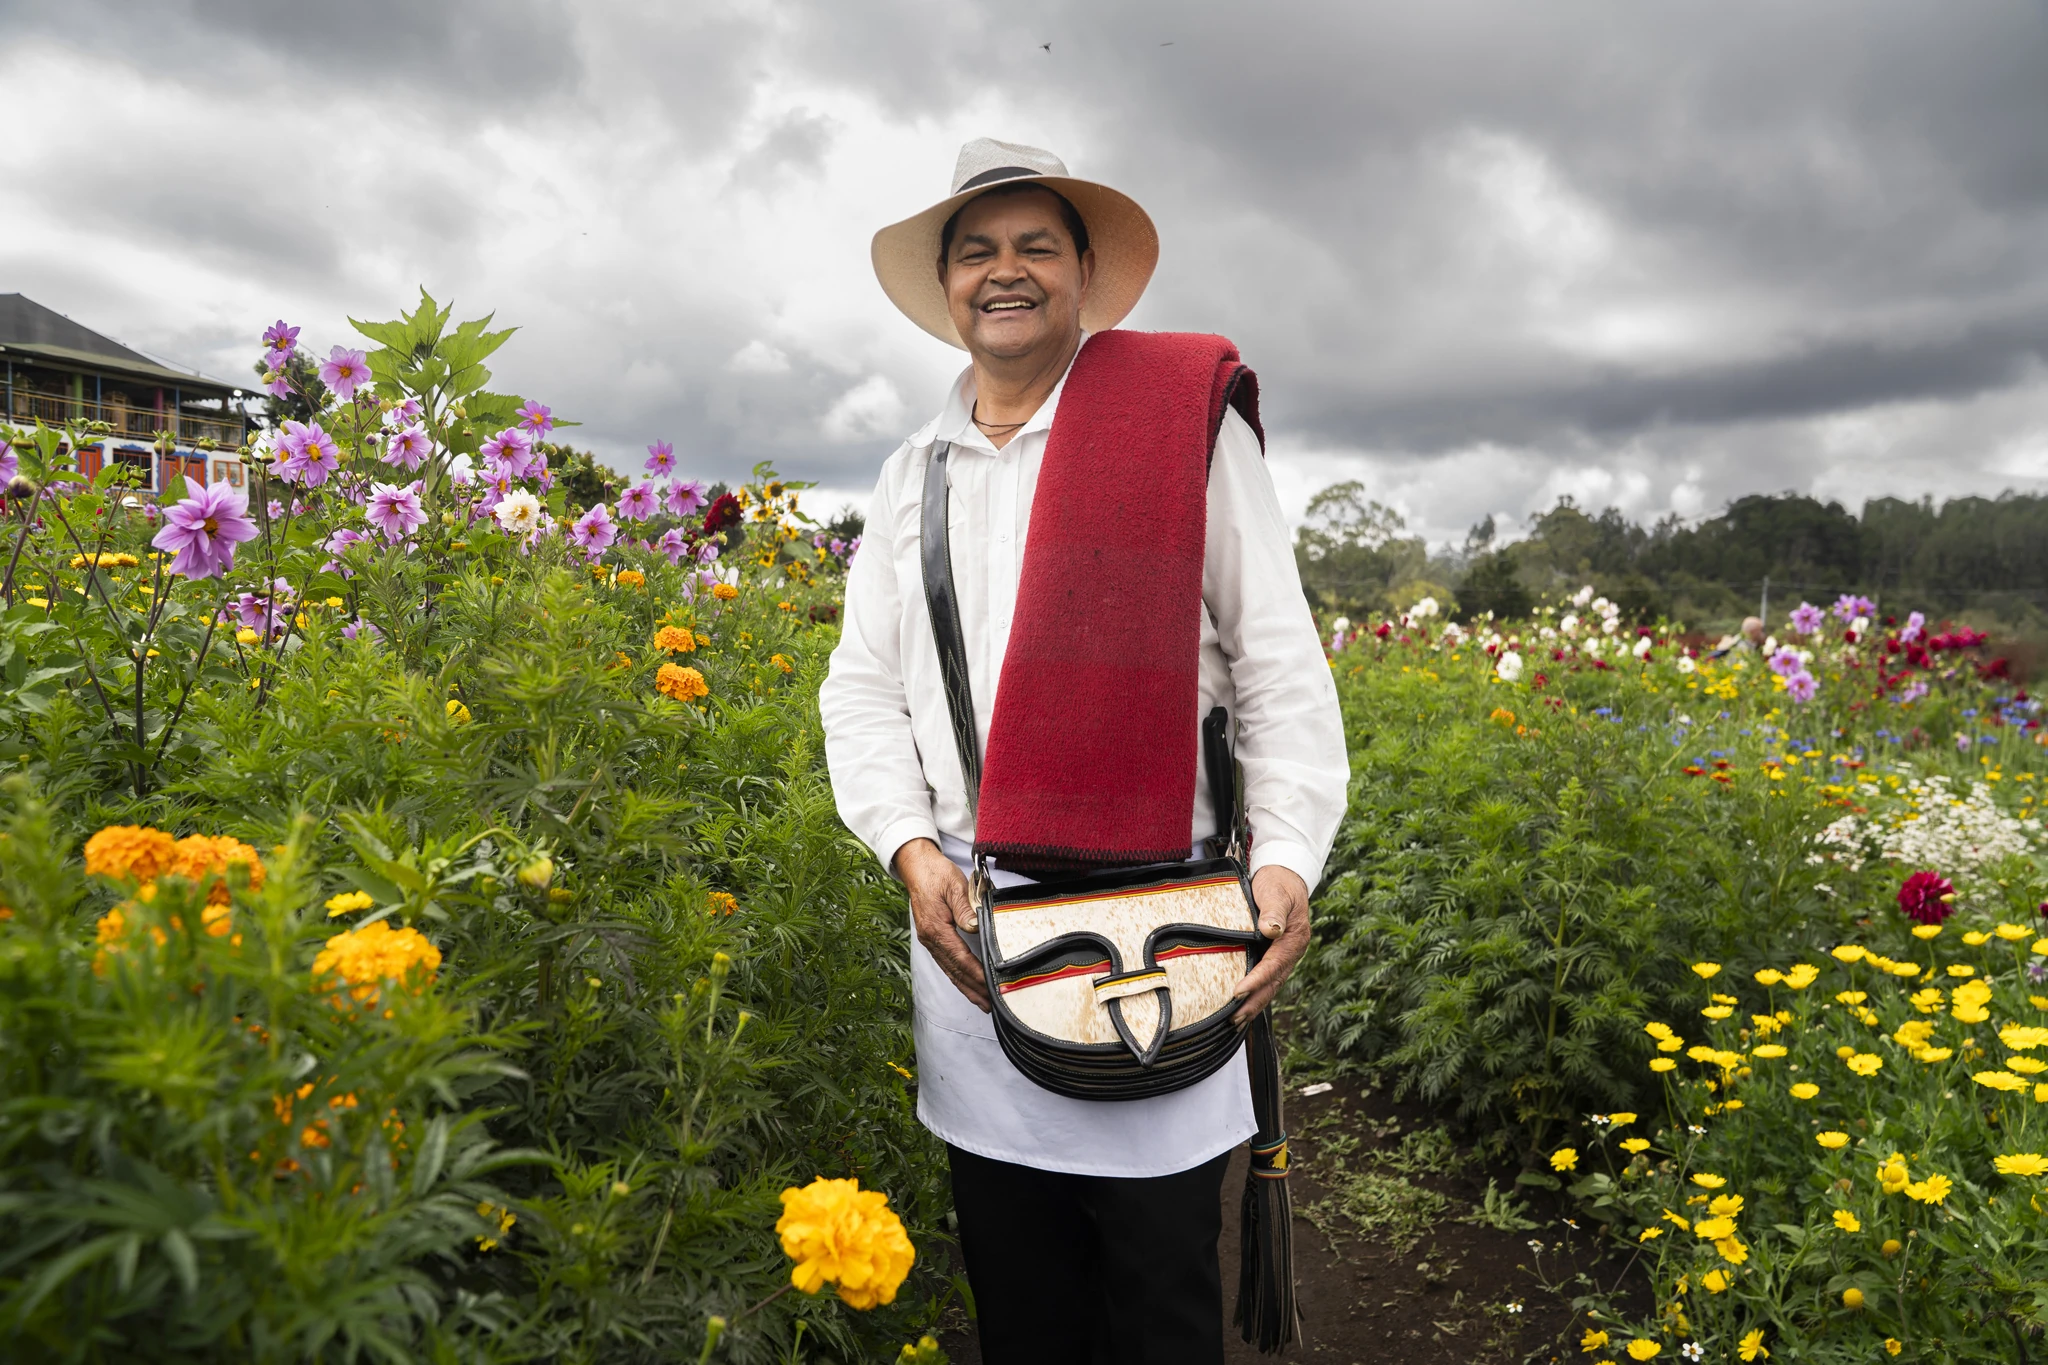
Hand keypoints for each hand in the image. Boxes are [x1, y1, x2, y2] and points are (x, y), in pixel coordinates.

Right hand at [894, 838, 990, 1012]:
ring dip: (966, 987)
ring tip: (982, 1002)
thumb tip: (975, 926)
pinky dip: (958, 977)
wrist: (917, 867)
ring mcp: (929, 940)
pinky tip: (966, 984)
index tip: (990, 986)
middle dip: (973, 989)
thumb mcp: (954, 886)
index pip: (960, 958)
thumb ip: (965, 908)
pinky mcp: (932, 938)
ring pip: (950, 970)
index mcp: (936, 928)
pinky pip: (946, 963)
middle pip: (954, 970)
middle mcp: (930, 938)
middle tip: (990, 1005)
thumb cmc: (936, 874)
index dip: (976, 973)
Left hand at [1232, 865, 1311, 1022]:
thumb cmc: (1278, 883)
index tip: (1238, 992)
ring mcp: (1285, 955)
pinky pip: (1268, 978)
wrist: (1285, 875)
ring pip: (1271, 985)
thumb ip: (1274, 911)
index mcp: (1293, 939)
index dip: (1256, 980)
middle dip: (1255, 1002)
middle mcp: (1291, 951)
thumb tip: (1271, 930)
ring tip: (1236, 1020)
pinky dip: (1257, 993)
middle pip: (1273, 982)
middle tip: (1235, 1019)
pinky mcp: (1276, 954)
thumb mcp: (1276, 892)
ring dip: (1255, 1003)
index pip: (1273, 965)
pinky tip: (1244, 1004)